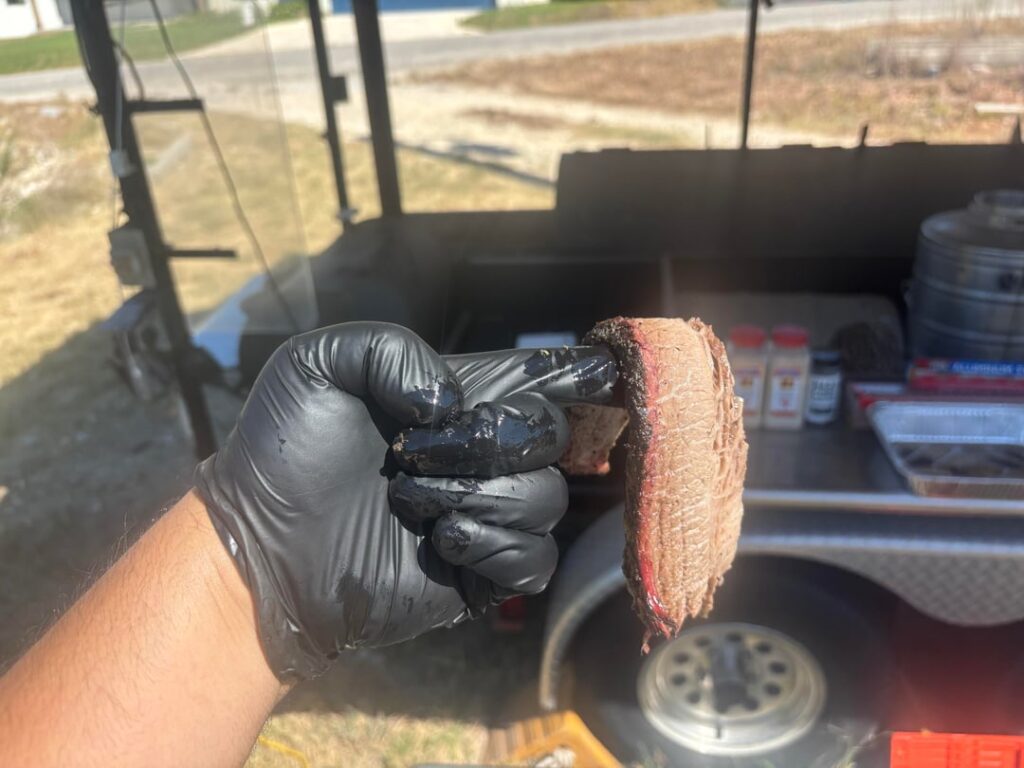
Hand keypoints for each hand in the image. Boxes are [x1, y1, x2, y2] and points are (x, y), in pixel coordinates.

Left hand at [196, 323, 616, 679]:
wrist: (260, 547)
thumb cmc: (283, 451)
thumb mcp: (317, 365)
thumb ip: (391, 348)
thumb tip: (451, 402)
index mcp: (455, 400)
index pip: (540, 378)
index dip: (580, 373)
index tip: (607, 373)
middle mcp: (480, 453)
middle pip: (552, 435)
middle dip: (490, 441)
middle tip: (412, 454)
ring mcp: (483, 513)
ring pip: (546, 498)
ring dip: (477, 497)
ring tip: (409, 503)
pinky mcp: (479, 572)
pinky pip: (535, 560)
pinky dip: (497, 548)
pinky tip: (442, 542)